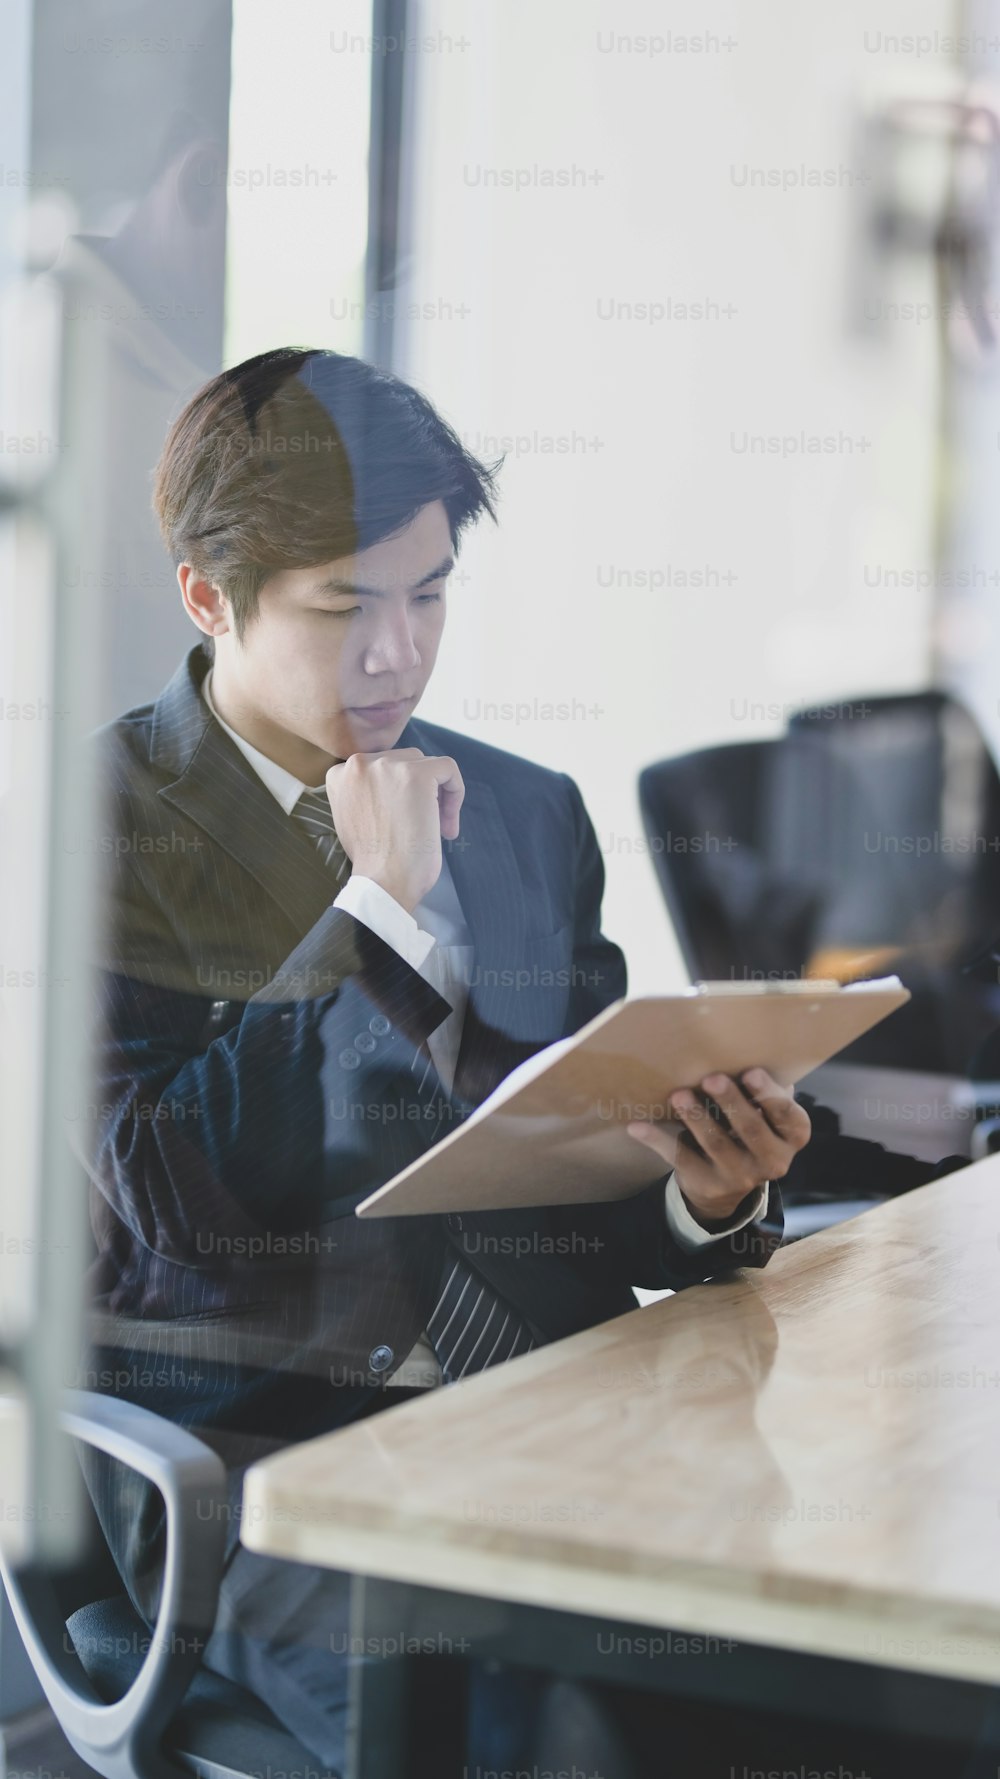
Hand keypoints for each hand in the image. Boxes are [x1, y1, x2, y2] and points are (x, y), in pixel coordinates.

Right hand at [325, 747, 464, 913]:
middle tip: (423, 827)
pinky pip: (448, 769)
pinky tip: (447, 825)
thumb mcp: (354, 818)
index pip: (380, 768)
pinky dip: (456, 792)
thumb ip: (366, 795)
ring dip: (437, 796)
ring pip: (426, 765)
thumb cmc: (373, 862)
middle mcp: (358, 763)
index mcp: (340, 774)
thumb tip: (394, 786)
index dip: (397, 793)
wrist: (383, 882)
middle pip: (404, 762)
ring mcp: (387, 766)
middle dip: (419, 793)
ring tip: (437, 829)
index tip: (402, 819)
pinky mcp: (416, 775)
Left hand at [627, 1069, 810, 1225]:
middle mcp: (774, 1161)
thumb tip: (746, 1048)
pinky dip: (658, 1140)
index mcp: (792, 1137)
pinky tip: (638, 1126)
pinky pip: (680, 1158)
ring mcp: (741, 1177)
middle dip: (731, 1102)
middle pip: (751, 1129)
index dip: (770, 1095)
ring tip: (679, 1095)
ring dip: (696, 1117)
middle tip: (711, 1078)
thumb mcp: (765, 1114)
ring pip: (716, 1144)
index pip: (789, 1116)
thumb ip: (763, 1090)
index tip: (750, 1072)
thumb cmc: (748, 1129)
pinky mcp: (708, 1184)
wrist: (728, 1183)